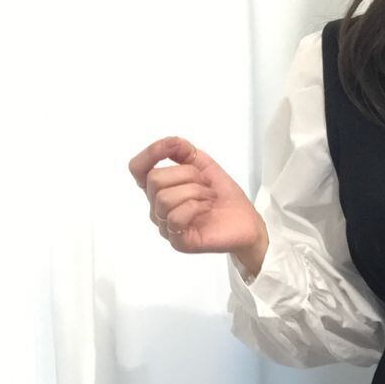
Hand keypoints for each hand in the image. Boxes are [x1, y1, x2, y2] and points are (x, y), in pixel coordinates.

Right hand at [127, 135, 267, 269]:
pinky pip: (175, 218)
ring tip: (209, 197)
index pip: (137, 168)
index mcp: (160, 188)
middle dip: (187, 175)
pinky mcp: (179, 241)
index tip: (173, 147)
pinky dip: (196, 207)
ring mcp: (166, 226)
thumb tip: (170, 141)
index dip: (151, 153)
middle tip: (206, 184)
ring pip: (164, 198)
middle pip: (154, 180)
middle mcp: (158, 207)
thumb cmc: (224, 197)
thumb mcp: (204, 165)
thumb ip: (184, 150)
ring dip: (195, 191)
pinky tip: (207, 208)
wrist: (247, 221)